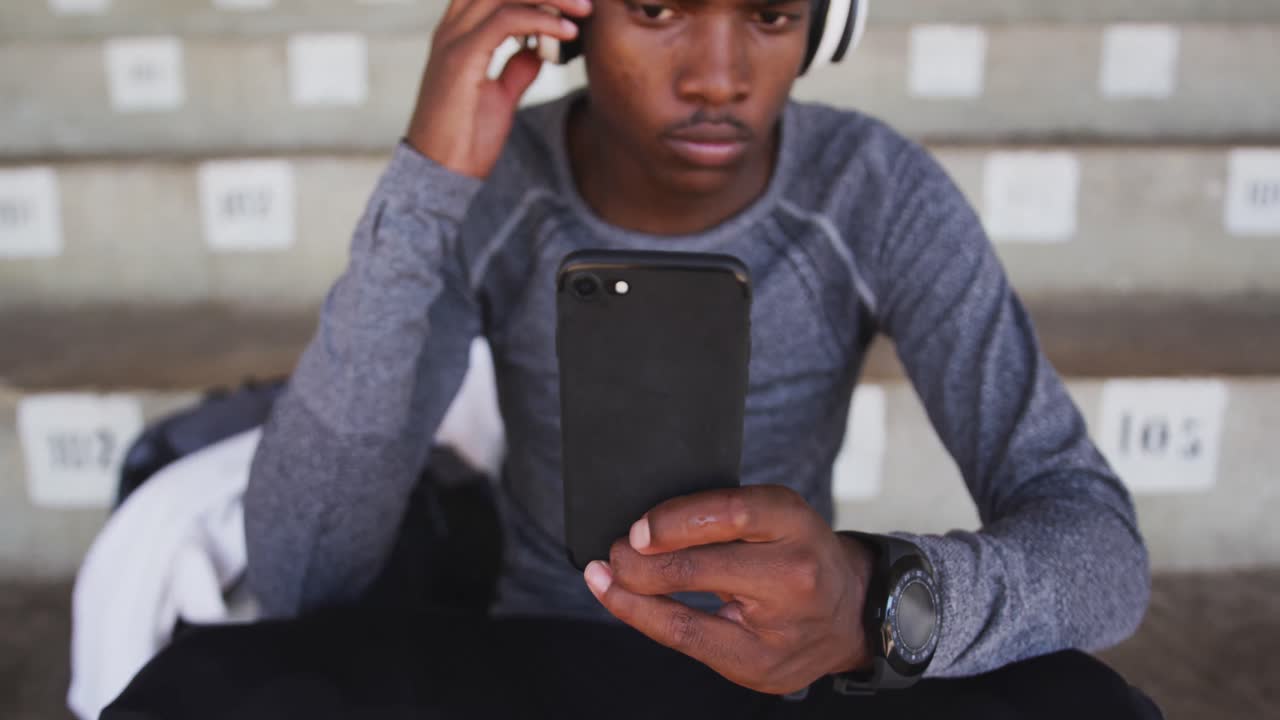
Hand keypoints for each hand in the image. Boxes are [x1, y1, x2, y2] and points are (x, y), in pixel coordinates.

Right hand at [406, 0, 591, 177]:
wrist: (441, 173)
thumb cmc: (464, 139)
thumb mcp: (500, 97)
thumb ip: (516, 69)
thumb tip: (537, 50)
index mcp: (459, 33)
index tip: (571, 3)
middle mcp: (452, 28)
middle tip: (584, 1)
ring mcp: (453, 40)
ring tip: (583, 9)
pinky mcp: (460, 58)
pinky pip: (505, 20)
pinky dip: (541, 20)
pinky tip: (568, 31)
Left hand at [582, 485, 874, 695]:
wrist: (850, 612)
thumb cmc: (797, 555)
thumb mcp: (775, 517)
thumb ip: (721, 517)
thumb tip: (643, 526)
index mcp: (795, 522)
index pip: (729, 514)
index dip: (672, 522)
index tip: (638, 528)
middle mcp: (794, 573)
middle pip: (698, 568)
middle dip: (639, 562)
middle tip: (616, 551)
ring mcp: (779, 627)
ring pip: (685, 617)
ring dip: (633, 595)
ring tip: (609, 576)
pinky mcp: (761, 667)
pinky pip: (688, 644)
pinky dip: (645, 620)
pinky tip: (621, 602)